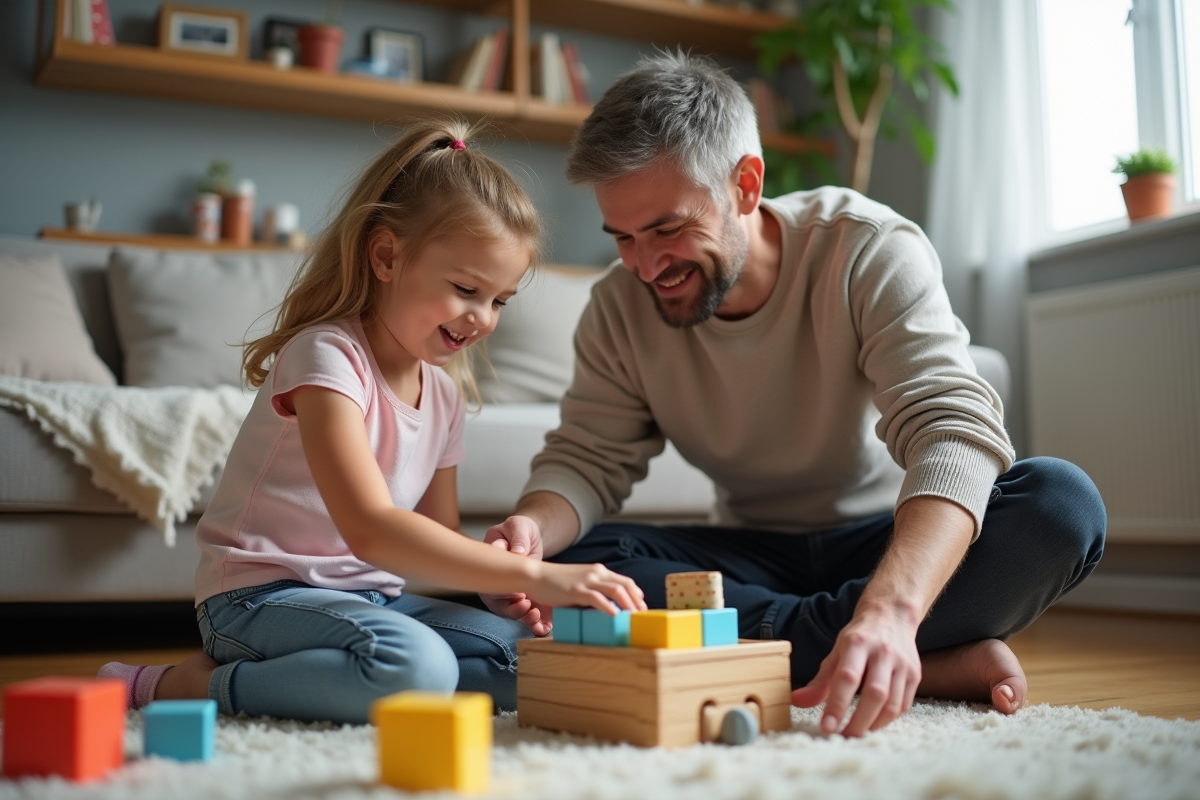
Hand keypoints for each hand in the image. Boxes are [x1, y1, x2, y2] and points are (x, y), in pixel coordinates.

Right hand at [478, 516, 550, 634]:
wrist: (531, 537)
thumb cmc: (519, 529)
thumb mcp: (518, 526)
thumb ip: (518, 538)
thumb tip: (518, 552)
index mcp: (489, 566)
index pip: (490, 585)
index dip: (501, 593)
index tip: (517, 594)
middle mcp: (496, 584)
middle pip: (499, 604)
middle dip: (513, 610)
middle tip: (527, 607)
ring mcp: (511, 593)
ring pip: (513, 613)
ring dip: (524, 619)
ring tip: (537, 617)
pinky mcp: (527, 599)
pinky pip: (529, 614)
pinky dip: (538, 623)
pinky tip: (546, 627)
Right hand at [528, 561, 646, 614]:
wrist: (536, 576)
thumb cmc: (556, 584)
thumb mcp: (579, 583)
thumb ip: (594, 591)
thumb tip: (607, 606)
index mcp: (598, 571)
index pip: (625, 581)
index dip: (636, 594)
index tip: (641, 607)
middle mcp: (596, 573)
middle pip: (625, 585)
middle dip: (637, 601)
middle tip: (643, 616)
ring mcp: (587, 580)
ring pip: (616, 590)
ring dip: (628, 605)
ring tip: (634, 617)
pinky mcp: (577, 590)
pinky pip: (597, 598)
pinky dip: (609, 607)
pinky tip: (615, 616)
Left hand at [790, 604, 921, 736]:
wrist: (891, 616)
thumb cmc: (859, 638)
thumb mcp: (836, 652)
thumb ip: (819, 680)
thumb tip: (796, 700)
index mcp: (858, 643)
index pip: (847, 678)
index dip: (837, 705)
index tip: (827, 726)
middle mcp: (883, 652)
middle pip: (874, 694)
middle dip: (858, 721)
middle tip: (843, 736)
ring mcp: (902, 664)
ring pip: (891, 703)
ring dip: (873, 724)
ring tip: (857, 733)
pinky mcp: (915, 674)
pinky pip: (903, 705)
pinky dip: (887, 719)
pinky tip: (873, 722)